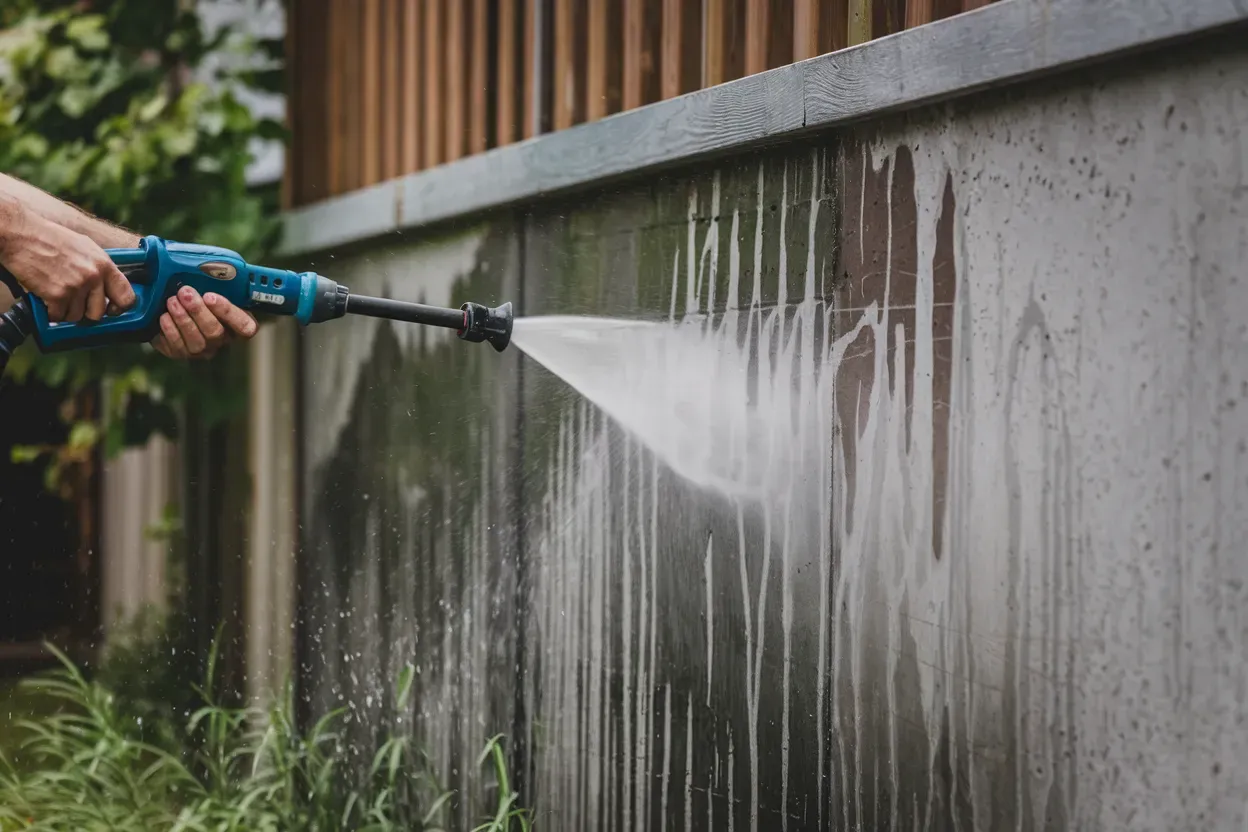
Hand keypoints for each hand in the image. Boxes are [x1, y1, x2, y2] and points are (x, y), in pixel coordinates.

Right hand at [0, 210, 135, 321]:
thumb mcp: (85, 247)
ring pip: (77, 316)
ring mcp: (76, 286)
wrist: (22, 235)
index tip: (112, 310)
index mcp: (104, 264)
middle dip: (85, 312)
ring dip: (65, 311)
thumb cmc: (51, 239)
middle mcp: (94, 276)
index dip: (119, 308)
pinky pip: (58, 317)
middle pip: (98, 313)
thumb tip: (108, 288)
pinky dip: (50, 312)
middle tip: (73, 303)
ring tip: (55, 294)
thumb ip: (99, 268)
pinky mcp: (57, 295)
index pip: (126, 297)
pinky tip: (46, 299)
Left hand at [152, 286, 256, 359]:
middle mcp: (222, 339)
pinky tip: (164, 316)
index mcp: (237, 321)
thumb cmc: (196, 292)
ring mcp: (202, 349)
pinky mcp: (182, 353)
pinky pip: (177, 346)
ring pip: (197, 340)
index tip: (210, 296)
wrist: (172, 303)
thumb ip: (216, 281)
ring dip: (183, 319)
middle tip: (185, 293)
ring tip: (172, 301)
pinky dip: (170, 330)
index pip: (246, 326)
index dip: (229, 312)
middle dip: (198, 311)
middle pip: (215, 332)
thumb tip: (209, 268)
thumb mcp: (210, 284)